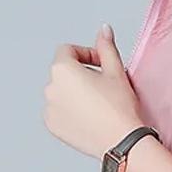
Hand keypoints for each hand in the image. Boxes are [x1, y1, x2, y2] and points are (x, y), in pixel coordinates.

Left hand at [43, 23, 145, 158]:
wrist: (122, 141)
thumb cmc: (120, 107)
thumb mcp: (116, 72)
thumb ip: (106, 47)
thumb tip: (104, 30)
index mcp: (63, 70)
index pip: (68, 50)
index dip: (87, 54)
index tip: (102, 65)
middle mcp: (50, 87)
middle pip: (64, 72)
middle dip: (81, 75)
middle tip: (105, 86)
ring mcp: (49, 108)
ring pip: (62, 92)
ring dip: (76, 93)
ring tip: (99, 104)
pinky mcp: (53, 126)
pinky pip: (59, 111)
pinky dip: (71, 111)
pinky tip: (91, 117)